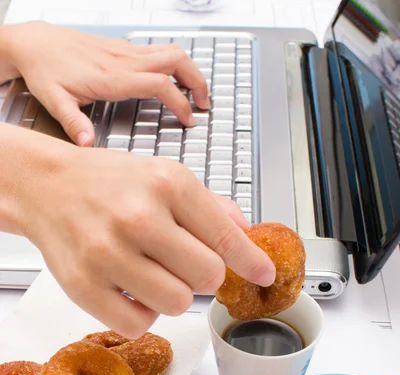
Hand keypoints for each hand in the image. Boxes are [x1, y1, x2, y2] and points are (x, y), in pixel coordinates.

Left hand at [2, 21, 209, 145]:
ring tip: (197, 92)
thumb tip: (88, 144)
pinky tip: (173, 80)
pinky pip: (158, 50)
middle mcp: (123, 60)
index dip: (179, 102)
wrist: (35, 43)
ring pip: (170, 51)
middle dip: (196, 81)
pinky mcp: (123, 48)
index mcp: (112, 77)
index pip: (158, 84)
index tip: (188, 120)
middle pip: (175, 60)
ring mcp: (125, 51)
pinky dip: (175, 64)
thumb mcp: (54, 101)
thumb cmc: (45, 70)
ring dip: (189, 70)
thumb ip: (73, 123)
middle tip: (204, 104)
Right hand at [8, 129, 275, 337]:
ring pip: (177, 304)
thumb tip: (245, 233)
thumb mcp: (163, 176)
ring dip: (173, 296)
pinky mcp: (83, 286)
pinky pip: (138, 324)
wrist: (45, 186)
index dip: (252, 263)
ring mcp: (108, 254)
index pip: (226, 238)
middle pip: (207, 278)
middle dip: (203, 276)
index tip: (264, 276)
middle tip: (185, 265)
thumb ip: (209, 207)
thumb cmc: (108, 183)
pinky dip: (142, 314)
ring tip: (153, 275)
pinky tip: (131, 291)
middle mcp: (139, 218)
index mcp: (167, 185)